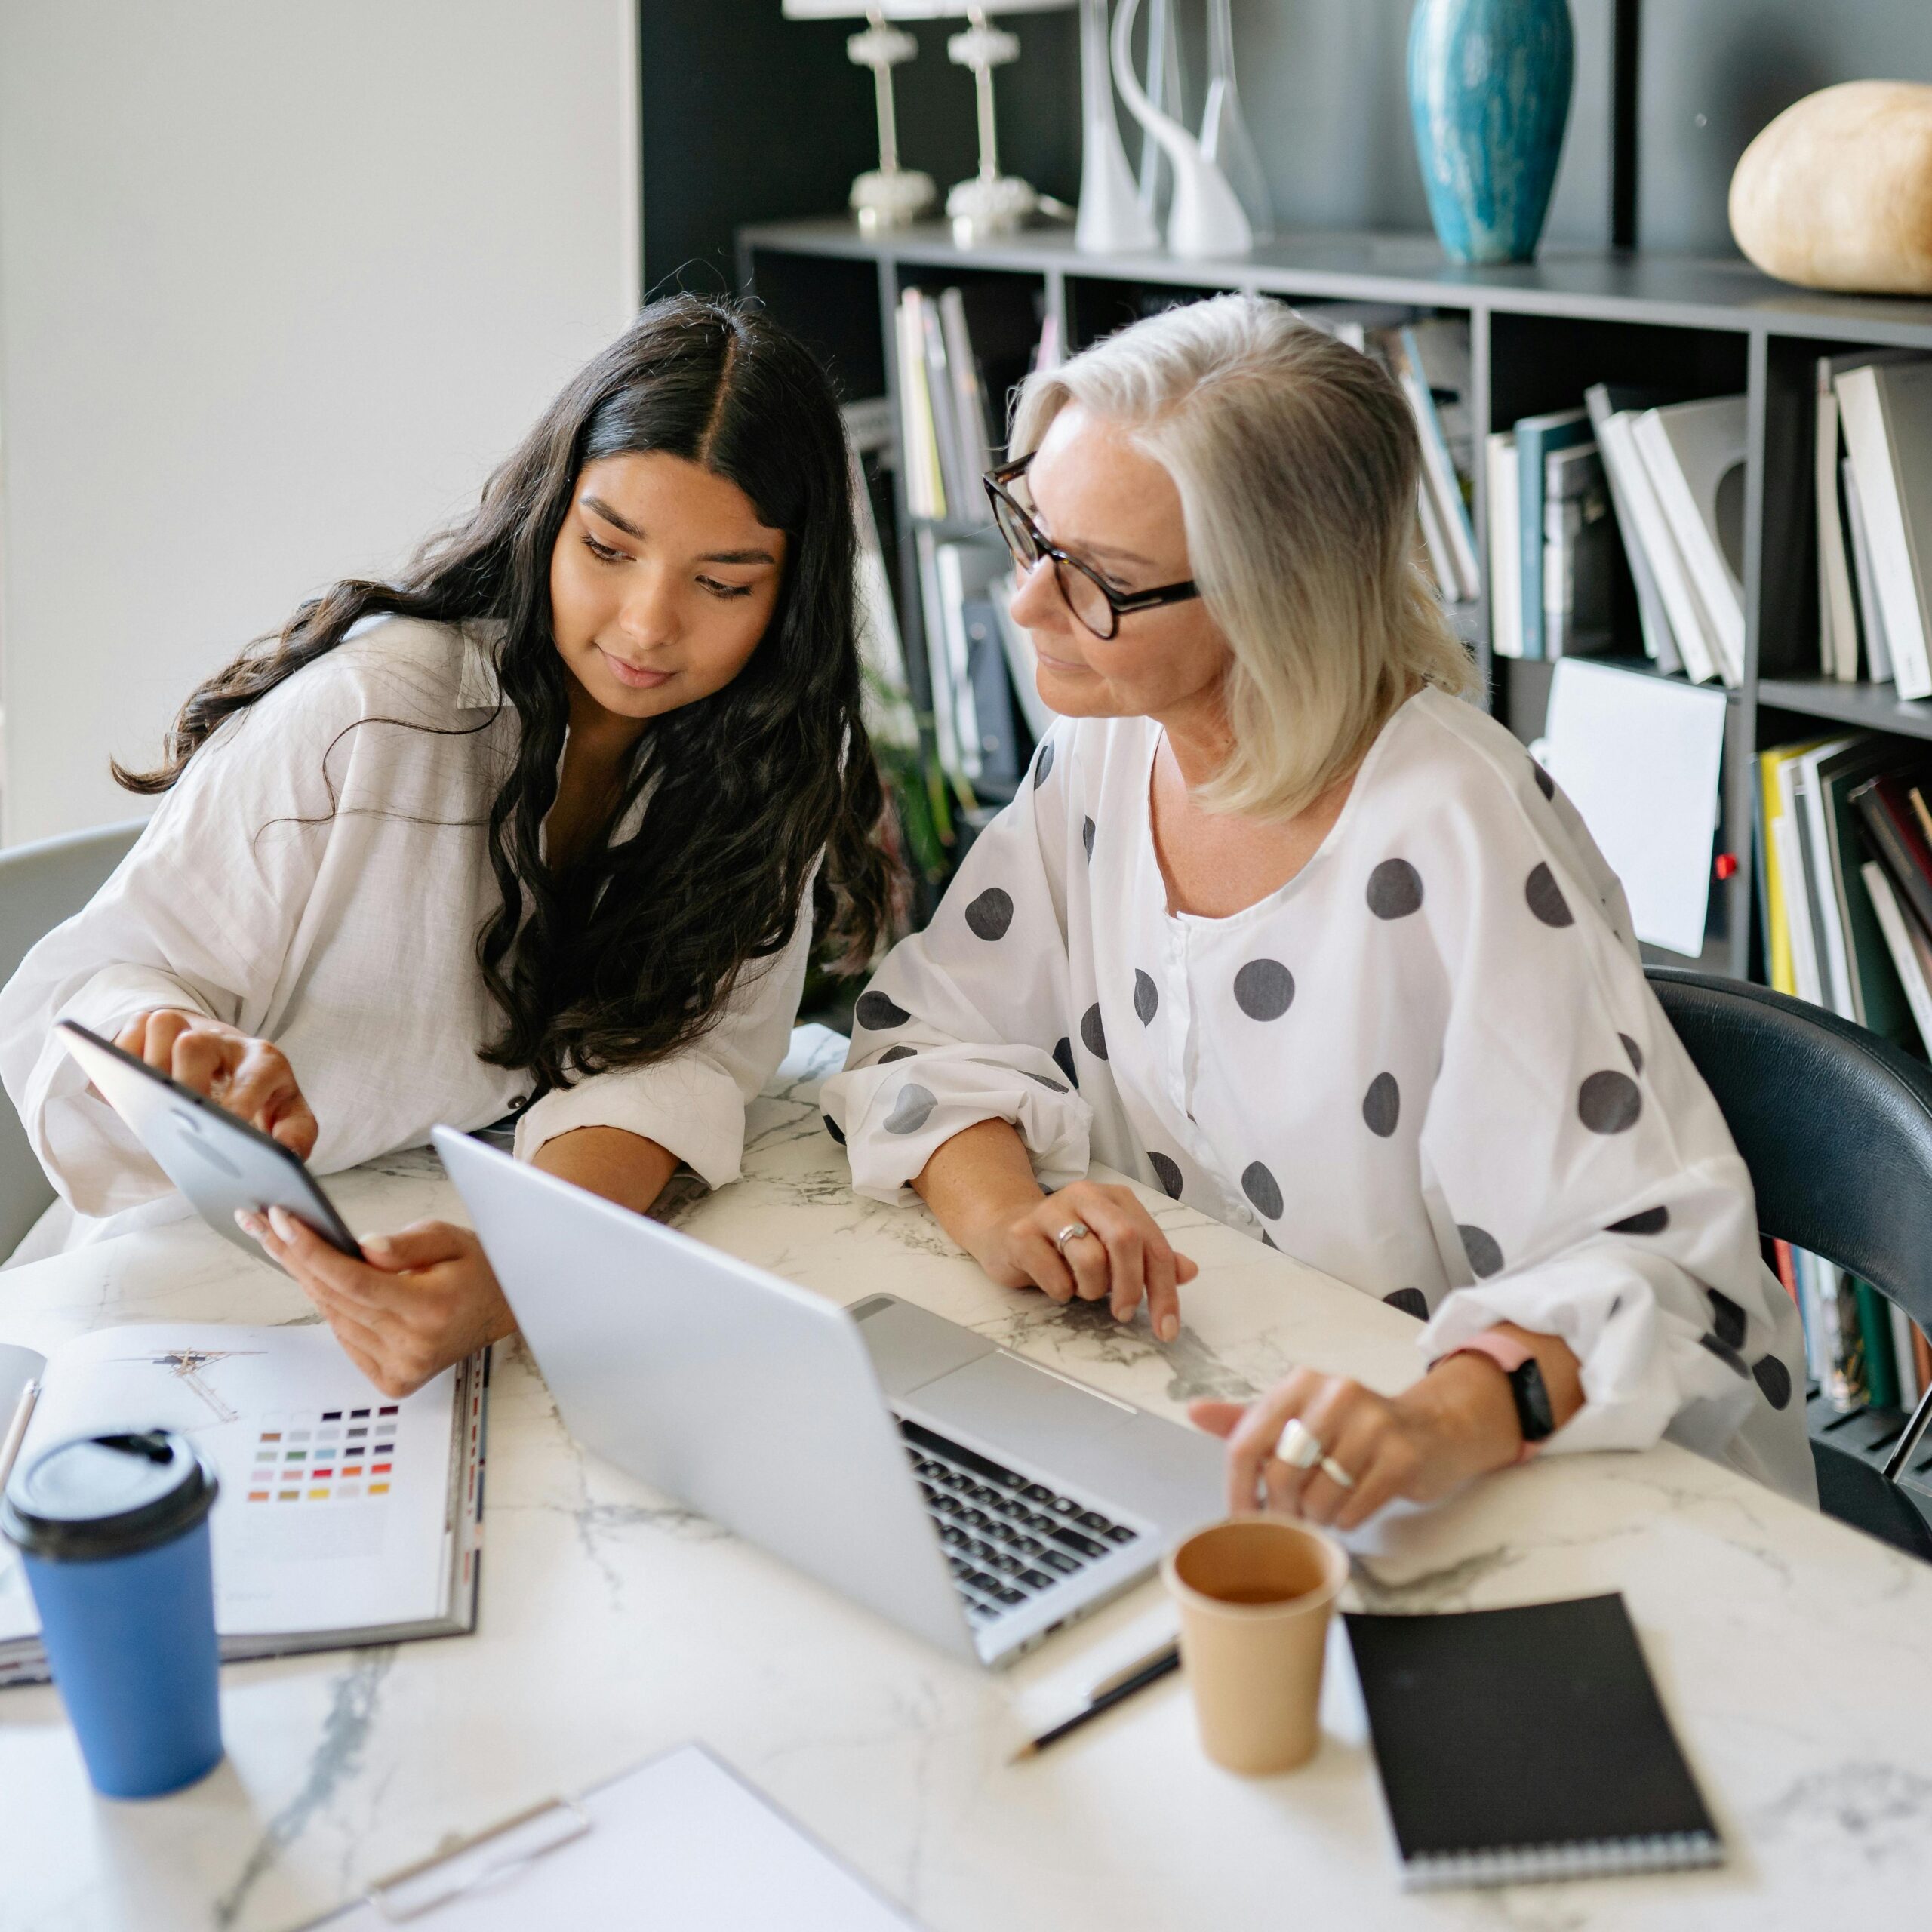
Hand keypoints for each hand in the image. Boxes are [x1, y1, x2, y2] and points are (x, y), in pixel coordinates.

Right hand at [113, 1008, 317, 1159]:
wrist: (232, 1070)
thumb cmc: (261, 1100)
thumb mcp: (289, 1118)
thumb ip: (296, 1138)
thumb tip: (288, 1156)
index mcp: (265, 1061)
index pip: (258, 1074)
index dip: (240, 1102)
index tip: (227, 1129)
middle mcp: (227, 1040)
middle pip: (197, 1044)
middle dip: (185, 1083)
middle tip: (178, 1118)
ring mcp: (188, 1028)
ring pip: (162, 1025)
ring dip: (151, 1065)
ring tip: (152, 1100)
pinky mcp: (154, 1027)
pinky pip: (130, 1030)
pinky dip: (123, 1057)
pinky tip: (127, 1086)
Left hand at [239, 1206, 513, 1397]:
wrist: (505, 1309)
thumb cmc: (478, 1269)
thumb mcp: (450, 1238)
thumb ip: (406, 1243)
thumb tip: (362, 1248)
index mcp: (430, 1310)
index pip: (353, 1280)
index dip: (311, 1250)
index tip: (282, 1220)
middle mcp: (413, 1347)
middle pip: (335, 1298)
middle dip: (295, 1256)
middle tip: (266, 1224)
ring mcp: (401, 1369)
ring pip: (334, 1318)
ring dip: (307, 1281)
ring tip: (284, 1245)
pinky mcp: (393, 1381)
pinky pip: (345, 1339)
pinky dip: (331, 1308)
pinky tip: (321, 1281)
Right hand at [966, 1179, 1197, 1342]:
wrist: (1004, 1231)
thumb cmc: (1066, 1244)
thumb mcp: (1112, 1249)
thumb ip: (1149, 1259)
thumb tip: (1190, 1271)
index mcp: (1115, 1199)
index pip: (1153, 1243)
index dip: (1165, 1289)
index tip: (1168, 1329)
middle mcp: (1086, 1196)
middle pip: (1125, 1239)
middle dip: (1131, 1286)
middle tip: (1124, 1313)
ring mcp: (1051, 1211)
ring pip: (1090, 1259)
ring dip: (1091, 1289)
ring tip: (1080, 1288)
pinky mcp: (1022, 1233)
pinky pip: (1054, 1276)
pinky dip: (1060, 1292)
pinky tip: (1053, 1283)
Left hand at [1189, 1353, 1523, 1531]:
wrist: (1433, 1429)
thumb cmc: (1355, 1428)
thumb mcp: (1298, 1415)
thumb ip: (1247, 1419)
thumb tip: (1194, 1411)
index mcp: (1300, 1383)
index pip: (1246, 1443)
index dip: (1237, 1490)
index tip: (1240, 1519)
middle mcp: (1335, 1393)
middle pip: (1281, 1475)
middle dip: (1281, 1510)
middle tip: (1291, 1519)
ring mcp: (1373, 1422)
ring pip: (1318, 1497)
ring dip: (1317, 1518)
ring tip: (1326, 1508)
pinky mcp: (1402, 1455)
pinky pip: (1353, 1509)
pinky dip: (1347, 1520)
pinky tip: (1353, 1506)